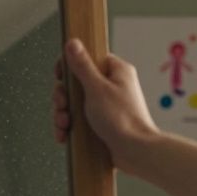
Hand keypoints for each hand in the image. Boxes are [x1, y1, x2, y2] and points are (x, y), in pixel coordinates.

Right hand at [52, 39, 159, 170]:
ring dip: (63, 114)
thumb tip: (72, 43)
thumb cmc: (122, 119)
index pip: (87, 58)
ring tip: (64, 124)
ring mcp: (105, 107)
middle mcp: (111, 87)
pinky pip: (78, 121)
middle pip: (76, 83)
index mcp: (115, 72)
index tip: (60, 76)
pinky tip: (64, 135)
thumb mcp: (97, 88)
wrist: (136, 153)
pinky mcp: (101, 125)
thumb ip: (82, 65)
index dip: (70, 66)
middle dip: (63, 97)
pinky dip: (69, 128)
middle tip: (63, 105)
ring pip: (74, 104)